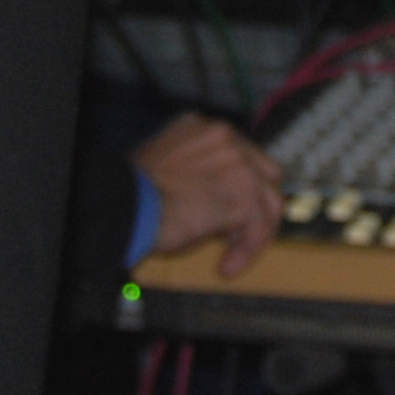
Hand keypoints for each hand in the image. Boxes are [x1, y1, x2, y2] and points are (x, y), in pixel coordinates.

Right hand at [131, 113, 284, 278]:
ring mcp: (239, 165)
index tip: (236, 208)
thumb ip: (197, 168)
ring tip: (234, 253)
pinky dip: (245, 252)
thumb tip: (212, 195)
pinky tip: (226, 265)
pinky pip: (256, 229)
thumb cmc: (134, 191)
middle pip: (267, 174)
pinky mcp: (243, 196)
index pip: (244, 154)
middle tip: (242, 231)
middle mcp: (227, 139)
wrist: (125, 204)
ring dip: (255, 233)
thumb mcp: (167, 163)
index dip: (243, 184)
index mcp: (207, 129)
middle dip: (259, 204)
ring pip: (269, 202)